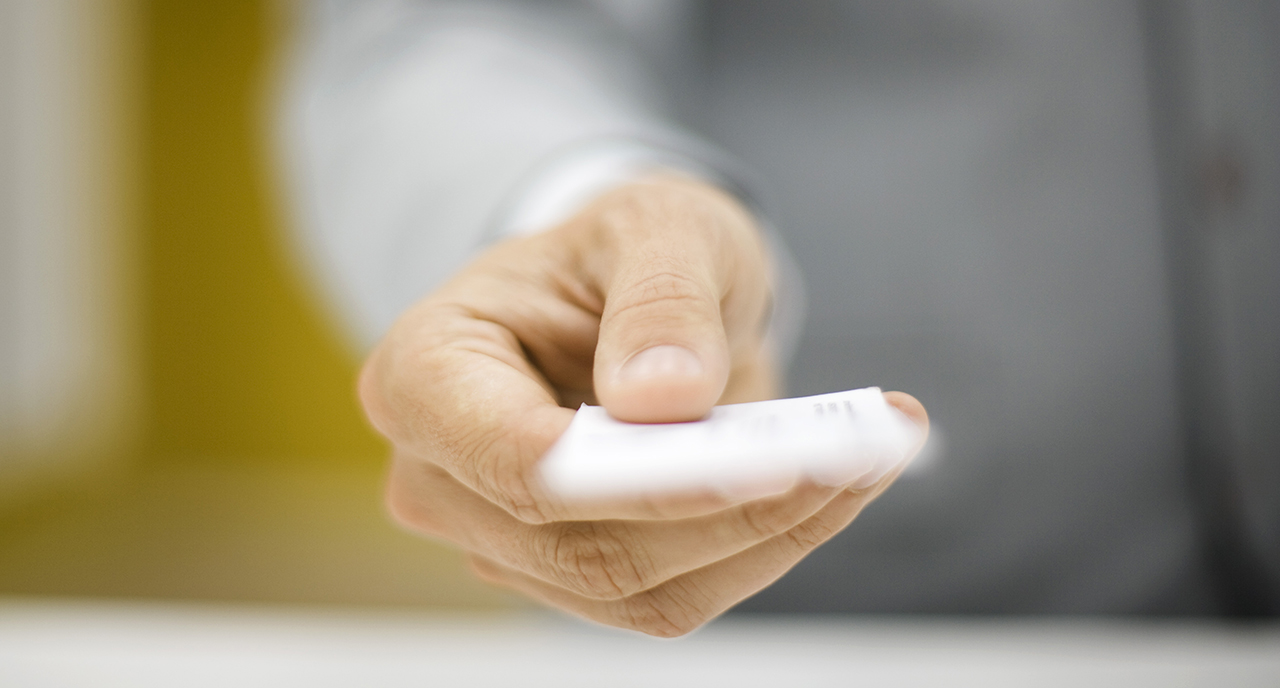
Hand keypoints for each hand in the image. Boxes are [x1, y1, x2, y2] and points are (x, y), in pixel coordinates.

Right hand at [359, 175, 928, 635]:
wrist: (627, 296)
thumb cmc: (622, 251)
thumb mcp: (656, 225)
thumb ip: (660, 295)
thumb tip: (664, 398)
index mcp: (427, 371)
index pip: (511, 457)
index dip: (628, 475)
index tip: (752, 461)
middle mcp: (444, 475)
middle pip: (581, 542)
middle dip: (727, 509)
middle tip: (850, 456)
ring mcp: (504, 538)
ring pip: (637, 586)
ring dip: (765, 536)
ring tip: (865, 459)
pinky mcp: (572, 573)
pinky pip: (671, 594)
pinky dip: (762, 550)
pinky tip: (832, 489)